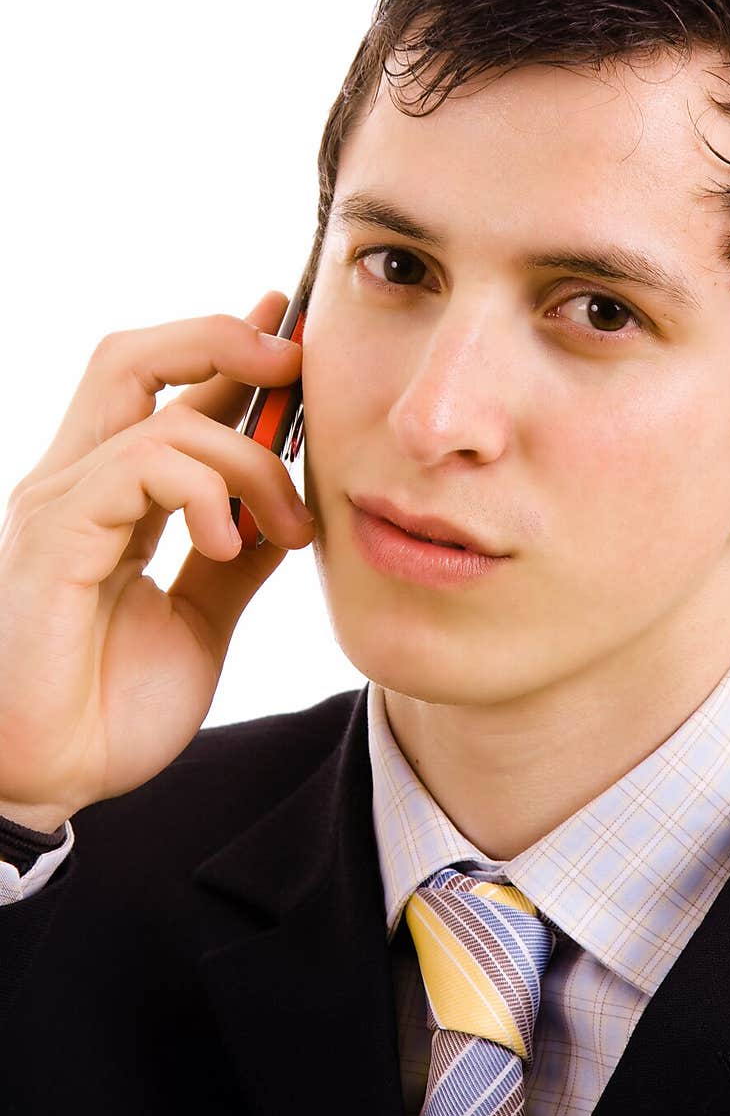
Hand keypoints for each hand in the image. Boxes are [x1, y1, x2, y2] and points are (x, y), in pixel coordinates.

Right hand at [0, 291, 313, 830]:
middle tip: (292, 359)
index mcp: (112, 500)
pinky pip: (139, 465)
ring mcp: (60, 503)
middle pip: (132, 357)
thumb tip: (284, 509)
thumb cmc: (110, 707)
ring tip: (289, 527)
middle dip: (221, 339)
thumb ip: (236, 558)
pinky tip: (229, 543)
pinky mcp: (54, 533)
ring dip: (248, 459)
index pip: (166, 393)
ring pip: (160, 413)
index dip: (228, 352)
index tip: (291, 334)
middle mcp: (77, 484)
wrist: (53, 780)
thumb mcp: (200, 617)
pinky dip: (205, 490)